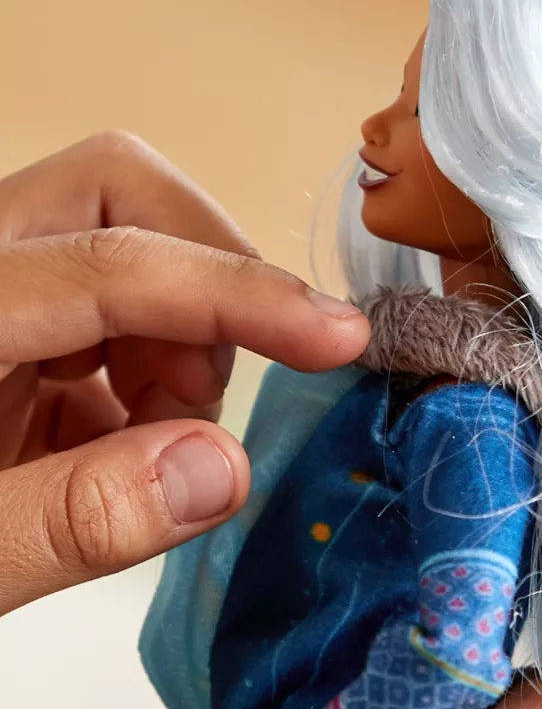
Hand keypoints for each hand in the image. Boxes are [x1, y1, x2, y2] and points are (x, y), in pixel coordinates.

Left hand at [0, 132, 368, 614]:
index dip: (239, 295)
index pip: (112, 266)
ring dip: (178, 333)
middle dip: (204, 277)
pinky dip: (149, 368)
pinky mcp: (10, 322)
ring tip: (150, 434)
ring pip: (128, 240)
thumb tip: (226, 469)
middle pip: (118, 189)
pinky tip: (116, 440)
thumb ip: (80, 519)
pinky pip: (112, 308)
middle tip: (200, 391)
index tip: (342, 338)